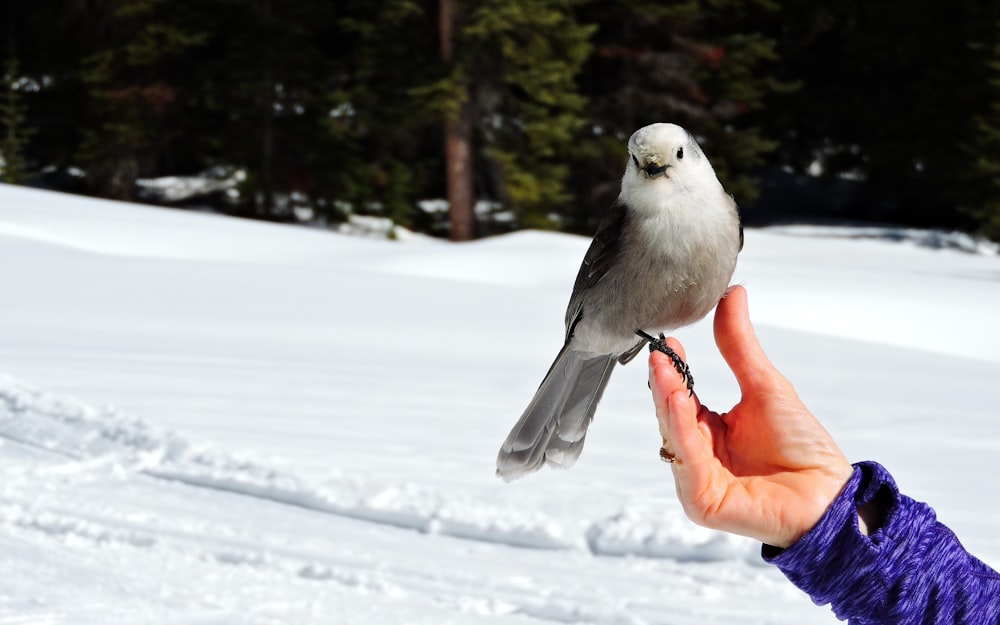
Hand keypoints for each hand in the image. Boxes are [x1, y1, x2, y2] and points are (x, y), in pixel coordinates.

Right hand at [648, 286, 853, 547]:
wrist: (831, 495)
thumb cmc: (803, 450)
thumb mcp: (766, 386)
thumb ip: (740, 345)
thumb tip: (732, 295)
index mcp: (709, 430)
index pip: (680, 395)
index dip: (672, 370)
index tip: (667, 342)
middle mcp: (698, 455)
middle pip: (671, 415)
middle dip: (665, 383)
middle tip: (661, 353)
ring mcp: (697, 479)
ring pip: (674, 436)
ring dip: (669, 403)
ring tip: (667, 373)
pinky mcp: (701, 501)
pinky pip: (686, 463)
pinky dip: (681, 433)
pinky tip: (680, 405)